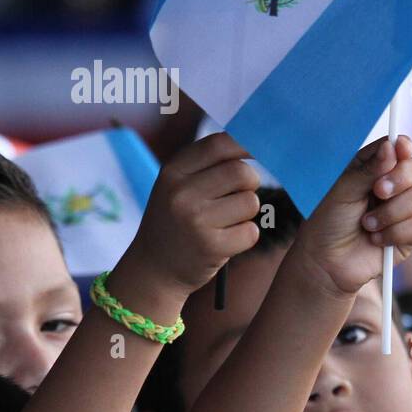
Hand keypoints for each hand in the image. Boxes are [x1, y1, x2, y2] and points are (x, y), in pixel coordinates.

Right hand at [124, 132, 261, 296]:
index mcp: (173, 171)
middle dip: (249, 184)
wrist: (153, 269)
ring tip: (225, 222)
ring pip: (250, 202)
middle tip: (238, 196)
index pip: (218, 145)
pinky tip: (226, 241)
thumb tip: (253, 142)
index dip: (245, 145)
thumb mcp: (177, 186)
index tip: (258, 151)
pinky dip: (245, 236)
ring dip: (246, 213)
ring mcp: (195, 220)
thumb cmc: (175, 221)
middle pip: (242, 173)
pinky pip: (251, 231)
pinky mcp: (211, 246)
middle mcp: (181, 192)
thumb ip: (208, 164)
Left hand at [294, 135, 411, 297]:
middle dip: (398, 180)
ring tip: (367, 224)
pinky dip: (393, 234)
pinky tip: (375, 240)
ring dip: (390, 213)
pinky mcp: (408, 235)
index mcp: (372, 169)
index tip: (400, 148)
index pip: (397, 148)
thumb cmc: (329, 223)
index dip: (402, 146)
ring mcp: (401, 210)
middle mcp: (390, 186)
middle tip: (378, 191)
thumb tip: (392, 145)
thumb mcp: (343, 191)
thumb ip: (369, 169)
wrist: (327, 263)